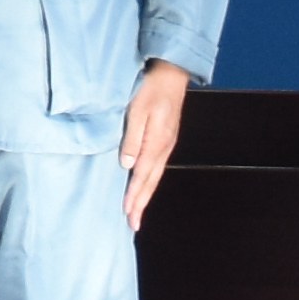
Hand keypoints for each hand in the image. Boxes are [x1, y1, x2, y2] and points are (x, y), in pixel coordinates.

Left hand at [120, 61, 195, 225]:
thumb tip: (126, 165)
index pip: (142, 176)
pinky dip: (149, 182)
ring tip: (137, 213)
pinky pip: (157, 167)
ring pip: (154, 177)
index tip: (126, 213)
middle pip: (150, 182)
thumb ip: (132, 138)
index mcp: (156, 142)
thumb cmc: (151, 88)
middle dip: (140, 204)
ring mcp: (167, 144)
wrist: (172, 74)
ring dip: (145, 196)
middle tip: (133, 225)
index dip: (134, 196)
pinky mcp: (166, 140)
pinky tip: (144, 187)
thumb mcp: (137, 110)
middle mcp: (164, 147)